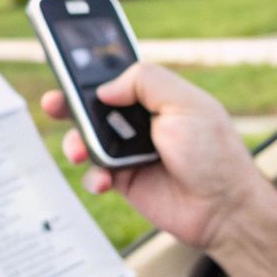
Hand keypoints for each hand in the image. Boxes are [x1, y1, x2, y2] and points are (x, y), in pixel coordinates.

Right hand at [44, 63, 265, 249]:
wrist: (223, 208)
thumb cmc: (214, 154)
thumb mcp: (185, 103)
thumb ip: (145, 81)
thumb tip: (106, 88)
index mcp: (156, 96)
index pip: (117, 77)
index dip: (91, 74)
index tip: (68, 68)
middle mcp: (140, 122)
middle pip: (94, 108)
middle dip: (69, 105)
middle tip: (54, 103)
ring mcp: (130, 151)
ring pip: (87, 141)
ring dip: (76, 143)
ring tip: (80, 152)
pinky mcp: (124, 180)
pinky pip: (95, 174)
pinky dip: (93, 177)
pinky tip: (103, 181)